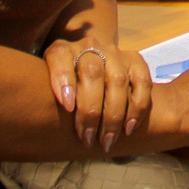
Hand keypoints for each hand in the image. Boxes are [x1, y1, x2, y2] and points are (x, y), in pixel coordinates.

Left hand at [45, 38, 152, 152]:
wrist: (89, 68)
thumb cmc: (64, 87)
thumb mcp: (46, 87)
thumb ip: (48, 94)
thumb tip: (58, 114)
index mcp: (63, 51)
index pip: (61, 58)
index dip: (63, 79)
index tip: (67, 107)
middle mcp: (90, 47)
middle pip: (92, 73)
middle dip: (91, 111)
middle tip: (87, 139)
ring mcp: (114, 53)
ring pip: (118, 80)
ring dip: (114, 115)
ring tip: (107, 140)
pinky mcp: (134, 60)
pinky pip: (142, 82)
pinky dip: (137, 107)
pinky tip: (129, 128)